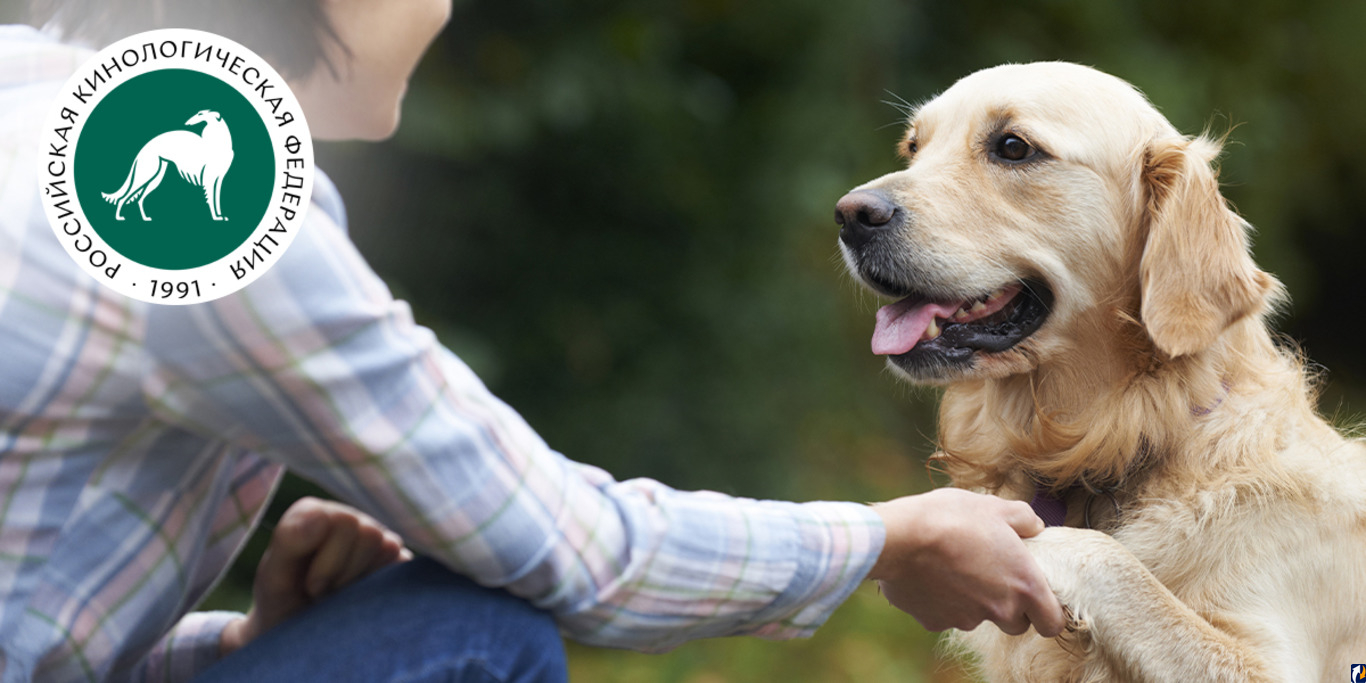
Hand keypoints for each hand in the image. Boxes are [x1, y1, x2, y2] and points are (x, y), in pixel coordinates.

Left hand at [220, 497, 411, 655]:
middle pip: (369, 533)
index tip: (310, 587)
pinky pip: (405, 567)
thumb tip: (321, 514)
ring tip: (340, 596)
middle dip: (344, 573)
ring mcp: (377, 540)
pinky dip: (382, 590)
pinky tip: (361, 598)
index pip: (343, 520)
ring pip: (389, 546)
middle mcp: (351, 521)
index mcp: (319, 514)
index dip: (329, 562)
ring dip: (361, 583)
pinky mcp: (398, 562)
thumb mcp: (274, 577)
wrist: (300, 635)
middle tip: (324, 594)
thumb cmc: (283, 603)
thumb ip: (289, 540)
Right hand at [868, 488, 1065, 637]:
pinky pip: (943, 615)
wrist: (901, 537)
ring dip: (972, 600)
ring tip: (952, 566)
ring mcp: (965, 620)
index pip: (1052, 623)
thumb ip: (1025, 519)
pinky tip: (928, 575)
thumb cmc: (952, 518)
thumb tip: (1034, 526)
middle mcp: (999, 610)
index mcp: (1024, 585)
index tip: (1037, 599)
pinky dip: (940, 601)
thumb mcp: (995, 507)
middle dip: (1009, 607)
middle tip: (992, 576)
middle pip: (1016, 624)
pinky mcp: (934, 621)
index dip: (1048, 613)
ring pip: (977, 617)